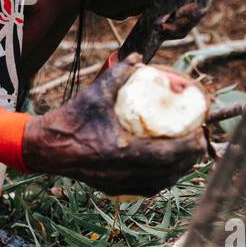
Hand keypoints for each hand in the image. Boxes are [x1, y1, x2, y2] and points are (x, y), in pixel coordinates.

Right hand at [22, 53, 207, 195]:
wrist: (46, 147)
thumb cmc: (71, 120)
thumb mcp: (95, 94)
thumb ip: (118, 74)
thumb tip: (138, 57)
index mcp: (123, 151)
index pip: (168, 154)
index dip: (189, 147)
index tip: (199, 133)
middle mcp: (124, 172)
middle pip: (170, 171)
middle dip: (190, 159)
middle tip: (199, 142)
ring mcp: (119, 183)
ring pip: (160, 183)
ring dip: (178, 171)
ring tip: (188, 156)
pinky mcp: (113, 189)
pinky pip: (146, 189)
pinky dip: (161, 180)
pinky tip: (167, 170)